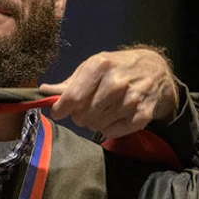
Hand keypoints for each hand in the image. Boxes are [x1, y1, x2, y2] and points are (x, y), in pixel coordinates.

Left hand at [39, 47, 178, 139]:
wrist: (155, 70)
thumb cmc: (118, 67)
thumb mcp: (93, 66)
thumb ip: (68, 83)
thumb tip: (43, 92)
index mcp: (100, 66)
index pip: (72, 97)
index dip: (61, 109)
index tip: (59, 112)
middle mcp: (116, 82)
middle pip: (83, 115)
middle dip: (80, 115)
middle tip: (87, 108)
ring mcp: (130, 99)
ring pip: (96, 126)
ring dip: (94, 122)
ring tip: (102, 111)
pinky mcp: (141, 115)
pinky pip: (112, 132)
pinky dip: (109, 129)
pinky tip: (114, 117)